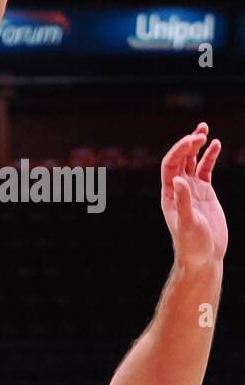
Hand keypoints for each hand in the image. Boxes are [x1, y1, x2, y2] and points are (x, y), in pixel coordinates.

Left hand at [160, 125, 226, 267]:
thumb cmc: (191, 243)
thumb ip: (183, 202)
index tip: (192, 141)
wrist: (204, 256)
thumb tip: (179, 180)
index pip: (170, 165)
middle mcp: (178, 187)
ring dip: (198, 145)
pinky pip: (206, 170)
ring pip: (193, 161)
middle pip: (180, 158)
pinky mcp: (205, 193)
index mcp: (168, 193)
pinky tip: (216, 145)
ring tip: (205, 129)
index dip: (179, 151)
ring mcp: (192, 188)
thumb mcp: (187, 223)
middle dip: (189, 144)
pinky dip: (210, 157)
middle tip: (201, 131)